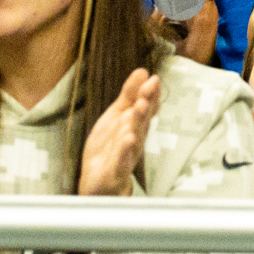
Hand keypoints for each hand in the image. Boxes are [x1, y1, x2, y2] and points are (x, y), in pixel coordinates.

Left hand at [78, 68, 162, 196]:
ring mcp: (127, 156)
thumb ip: (129, 95)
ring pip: (134, 138)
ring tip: (137, 109)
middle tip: (148, 90)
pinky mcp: (116, 172)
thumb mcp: (117, 116)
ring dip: (136, 124)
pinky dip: (125, 151)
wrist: (98, 182)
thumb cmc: (110, 147)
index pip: (146, 108)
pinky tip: (128, 140)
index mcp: (135, 125)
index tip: (154, 80)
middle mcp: (135, 139)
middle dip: (145, 106)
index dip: (150, 95)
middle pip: (142, 122)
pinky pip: (121, 161)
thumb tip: (143, 71)